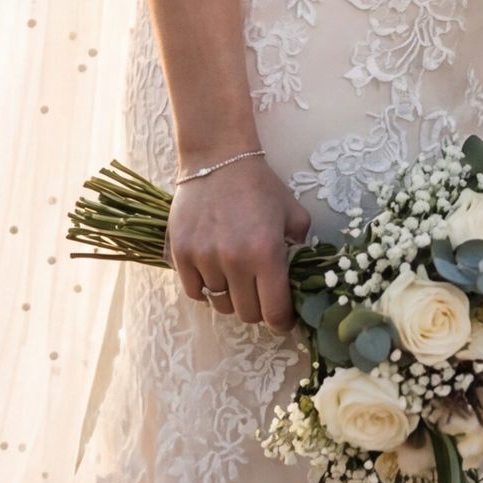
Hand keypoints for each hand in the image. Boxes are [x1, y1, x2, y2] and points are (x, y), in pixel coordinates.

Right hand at [167, 155, 309, 331]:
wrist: (218, 160)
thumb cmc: (260, 186)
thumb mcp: (293, 213)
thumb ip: (301, 246)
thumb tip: (300, 274)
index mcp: (267, 253)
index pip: (274, 310)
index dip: (281, 322)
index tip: (283, 321)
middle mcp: (235, 261)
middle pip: (246, 313)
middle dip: (258, 308)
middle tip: (260, 293)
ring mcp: (205, 259)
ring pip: (220, 304)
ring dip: (231, 297)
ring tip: (237, 277)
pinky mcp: (181, 255)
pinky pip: (195, 292)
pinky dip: (206, 288)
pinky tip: (215, 271)